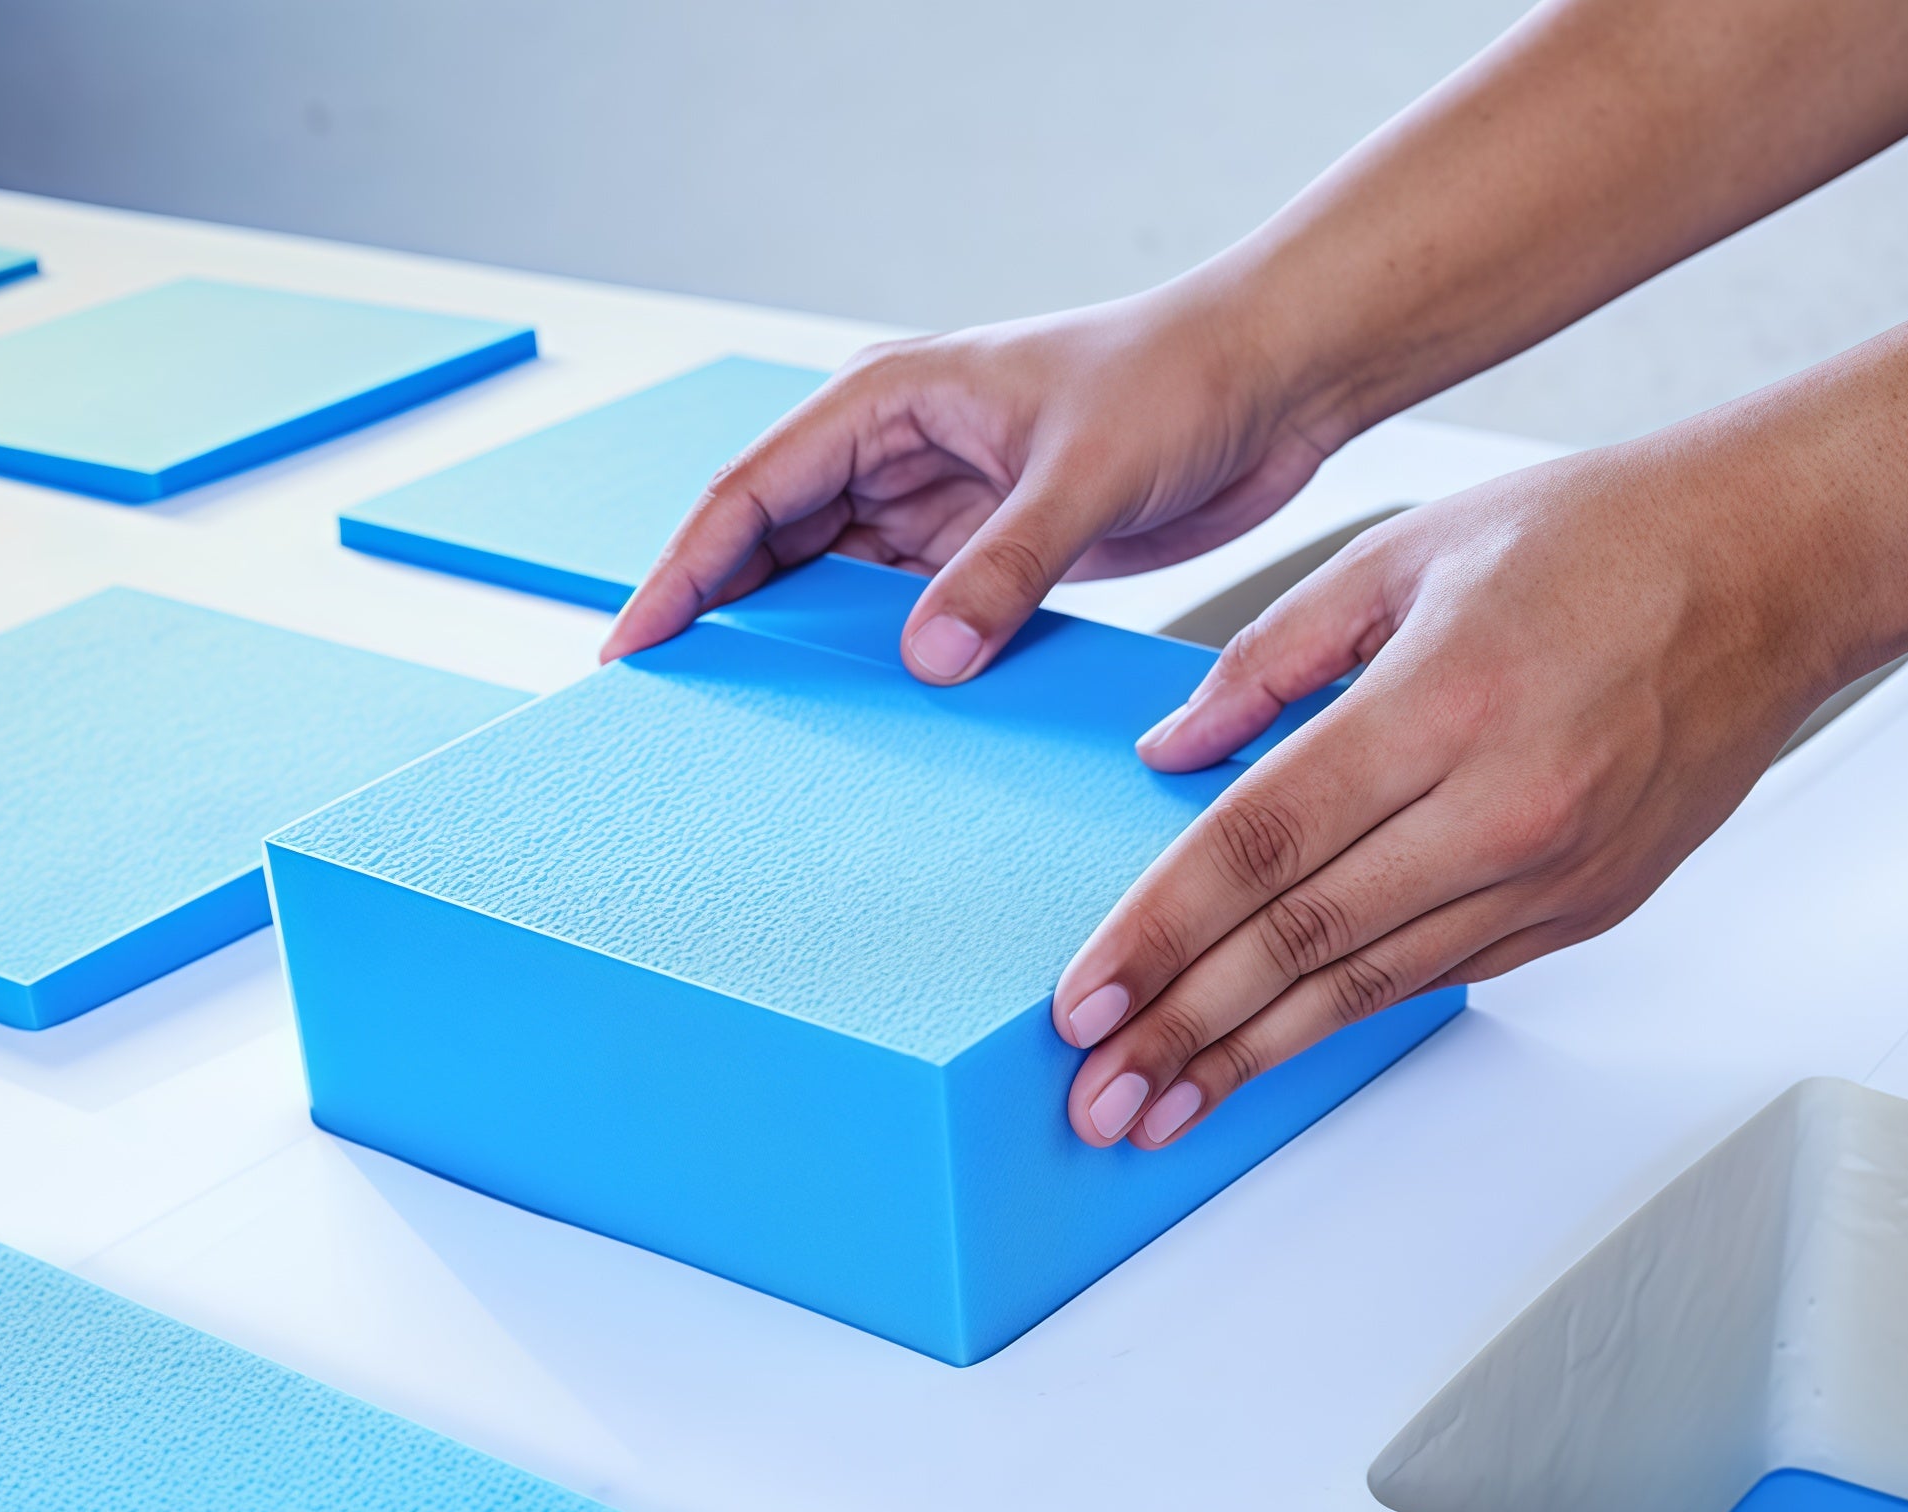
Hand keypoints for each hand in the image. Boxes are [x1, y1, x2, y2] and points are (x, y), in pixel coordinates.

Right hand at [600, 284, 1341, 678]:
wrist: (1271, 381)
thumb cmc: (1178, 380)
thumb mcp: (1084, 475)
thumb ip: (1003, 566)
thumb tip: (928, 657)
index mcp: (885, 400)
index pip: (749, 495)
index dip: (683, 573)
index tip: (635, 646)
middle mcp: (896, 455)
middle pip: (773, 550)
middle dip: (724, 623)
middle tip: (677, 713)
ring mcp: (940, 510)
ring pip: (835, 593)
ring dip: (804, 655)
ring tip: (757, 735)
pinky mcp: (989, 557)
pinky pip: (912, 621)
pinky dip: (884, 668)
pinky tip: (865, 723)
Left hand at [1050, 436, 1846, 1146]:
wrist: (1780, 570)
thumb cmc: (1601, 539)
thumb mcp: (1406, 553)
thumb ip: (1271, 657)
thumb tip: (1169, 750)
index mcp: (1441, 703)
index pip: (1260, 846)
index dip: (1159, 935)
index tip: (1084, 1002)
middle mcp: (1501, 807)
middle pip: (1304, 944)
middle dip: (1185, 1032)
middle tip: (1098, 1097)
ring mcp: (1552, 873)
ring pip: (1370, 986)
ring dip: (1253, 1056)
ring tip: (1164, 1109)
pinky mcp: (1584, 909)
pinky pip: (1440, 976)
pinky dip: (1347, 1017)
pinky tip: (1273, 1052)